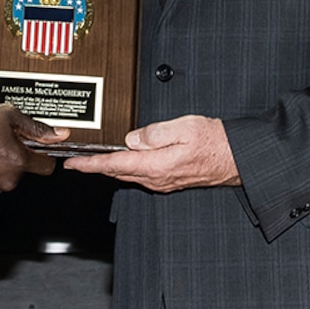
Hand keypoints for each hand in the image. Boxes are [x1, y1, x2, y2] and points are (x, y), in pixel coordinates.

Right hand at [0, 104, 69, 197]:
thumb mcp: (7, 116)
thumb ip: (35, 127)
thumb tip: (57, 134)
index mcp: (18, 161)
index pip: (47, 167)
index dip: (44, 155)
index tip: (40, 149)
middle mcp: (6, 179)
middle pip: (24, 171)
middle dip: (18, 157)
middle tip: (4, 140)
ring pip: (6, 177)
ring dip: (2, 164)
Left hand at [66, 115, 239, 191]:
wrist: (236, 158)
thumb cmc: (215, 142)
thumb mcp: (184, 128)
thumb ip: (155, 133)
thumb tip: (132, 138)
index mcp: (156, 165)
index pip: (115, 165)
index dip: (91, 164)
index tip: (73, 164)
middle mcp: (157, 178)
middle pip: (117, 173)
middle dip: (96, 167)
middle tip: (77, 161)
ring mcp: (163, 181)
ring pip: (129, 175)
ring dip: (110, 168)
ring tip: (95, 159)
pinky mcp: (169, 180)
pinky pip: (141, 174)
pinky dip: (127, 168)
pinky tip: (125, 160)